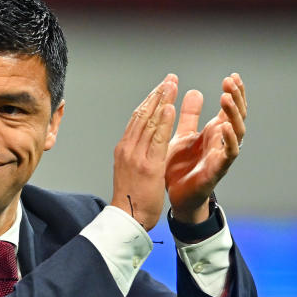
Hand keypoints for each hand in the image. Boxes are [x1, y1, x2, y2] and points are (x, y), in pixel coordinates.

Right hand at [111, 74, 177, 230]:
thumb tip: (144, 141)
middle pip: (143, 114)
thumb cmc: (132, 197)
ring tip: (172, 85)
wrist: (128, 218)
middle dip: (157, 94)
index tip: (161, 87)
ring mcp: (136, 156)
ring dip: (162, 101)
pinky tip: (171, 107)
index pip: (137, 118)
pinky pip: (156, 139)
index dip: (150, 101)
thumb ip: (137, 153)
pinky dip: (163, 121)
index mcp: (124, 148)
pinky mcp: (147, 165)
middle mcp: (128, 148)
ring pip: (149, 122)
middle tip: (170, 79)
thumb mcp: (131, 169)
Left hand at [166, 73, 245, 222]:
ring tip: (226, 97)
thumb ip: (190, 115)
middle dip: (236, 97)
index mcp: (215, 132)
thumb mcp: (183, 135)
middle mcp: (223, 141)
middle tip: (230, 81)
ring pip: (237, 131)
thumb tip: (195, 90)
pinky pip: (230, 153)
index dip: (235, 92)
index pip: (231, 108)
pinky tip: (225, 126)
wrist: (175, 196)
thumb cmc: (181, 167)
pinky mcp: (218, 170)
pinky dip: (230, 139)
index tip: (233, 75)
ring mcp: (222, 155)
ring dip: (233, 114)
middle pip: (238, 115)